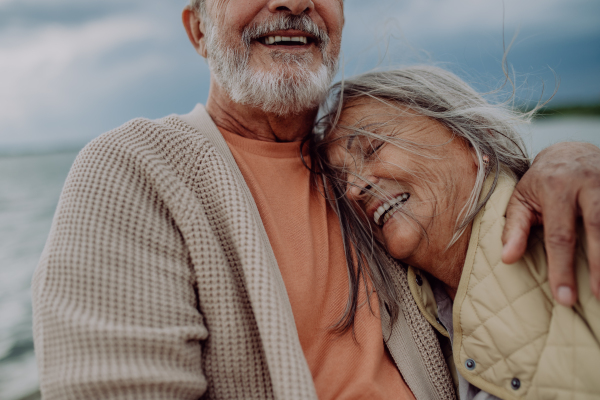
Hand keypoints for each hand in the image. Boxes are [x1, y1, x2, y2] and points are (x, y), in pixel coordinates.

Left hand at [501, 142, 599, 306]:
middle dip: (599, 266)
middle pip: (598, 229)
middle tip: (598, 297)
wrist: (572, 151)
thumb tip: (506, 259)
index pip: (560, 235)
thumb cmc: (542, 182)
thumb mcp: (521, 200)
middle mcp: (588, 183)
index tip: (564, 298)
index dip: (562, 268)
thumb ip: (514, 229)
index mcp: (557, 187)